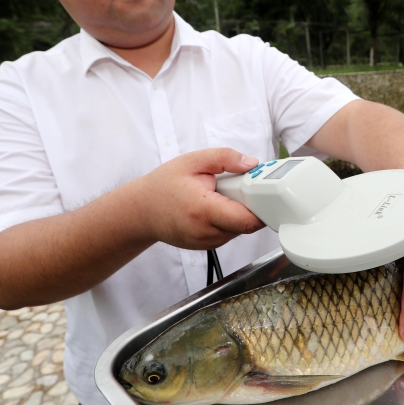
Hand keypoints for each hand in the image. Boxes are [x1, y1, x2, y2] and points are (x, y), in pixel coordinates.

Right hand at [136, 148, 264, 248]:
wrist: (141, 210)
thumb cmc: (165, 185)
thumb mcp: (193, 161)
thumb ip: (224, 158)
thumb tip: (251, 163)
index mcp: (204, 210)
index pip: (247, 220)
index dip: (261, 206)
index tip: (262, 191)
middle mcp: (206, 232)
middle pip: (246, 224)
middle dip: (249, 206)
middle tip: (236, 188)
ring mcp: (206, 242)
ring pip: (239, 230)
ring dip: (238, 214)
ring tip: (220, 197)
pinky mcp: (206, 246)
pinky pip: (229, 234)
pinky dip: (229, 221)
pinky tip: (215, 208)